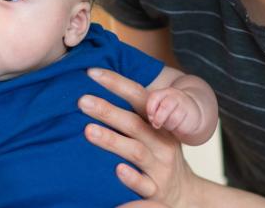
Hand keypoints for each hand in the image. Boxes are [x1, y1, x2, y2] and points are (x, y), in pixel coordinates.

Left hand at [78, 68, 196, 206]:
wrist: (183, 191)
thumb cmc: (157, 152)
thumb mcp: (154, 129)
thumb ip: (133, 110)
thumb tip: (96, 80)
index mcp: (158, 123)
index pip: (139, 98)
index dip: (117, 83)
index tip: (92, 72)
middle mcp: (160, 142)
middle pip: (134, 123)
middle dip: (108, 111)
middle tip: (82, 101)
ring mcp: (159, 167)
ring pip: (136, 152)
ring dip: (112, 140)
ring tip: (88, 130)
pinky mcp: (156, 191)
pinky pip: (144, 185)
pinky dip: (131, 177)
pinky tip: (117, 170)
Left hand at [146, 87, 201, 136]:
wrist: (193, 111)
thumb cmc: (170, 109)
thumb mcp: (161, 104)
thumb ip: (153, 109)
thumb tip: (152, 120)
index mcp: (166, 92)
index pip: (154, 96)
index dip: (149, 109)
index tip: (150, 117)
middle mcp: (177, 97)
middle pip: (165, 107)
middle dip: (158, 119)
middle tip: (156, 125)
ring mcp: (186, 106)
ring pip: (173, 119)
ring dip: (167, 125)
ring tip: (168, 125)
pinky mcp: (193, 118)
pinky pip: (181, 127)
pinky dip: (176, 130)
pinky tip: (177, 127)